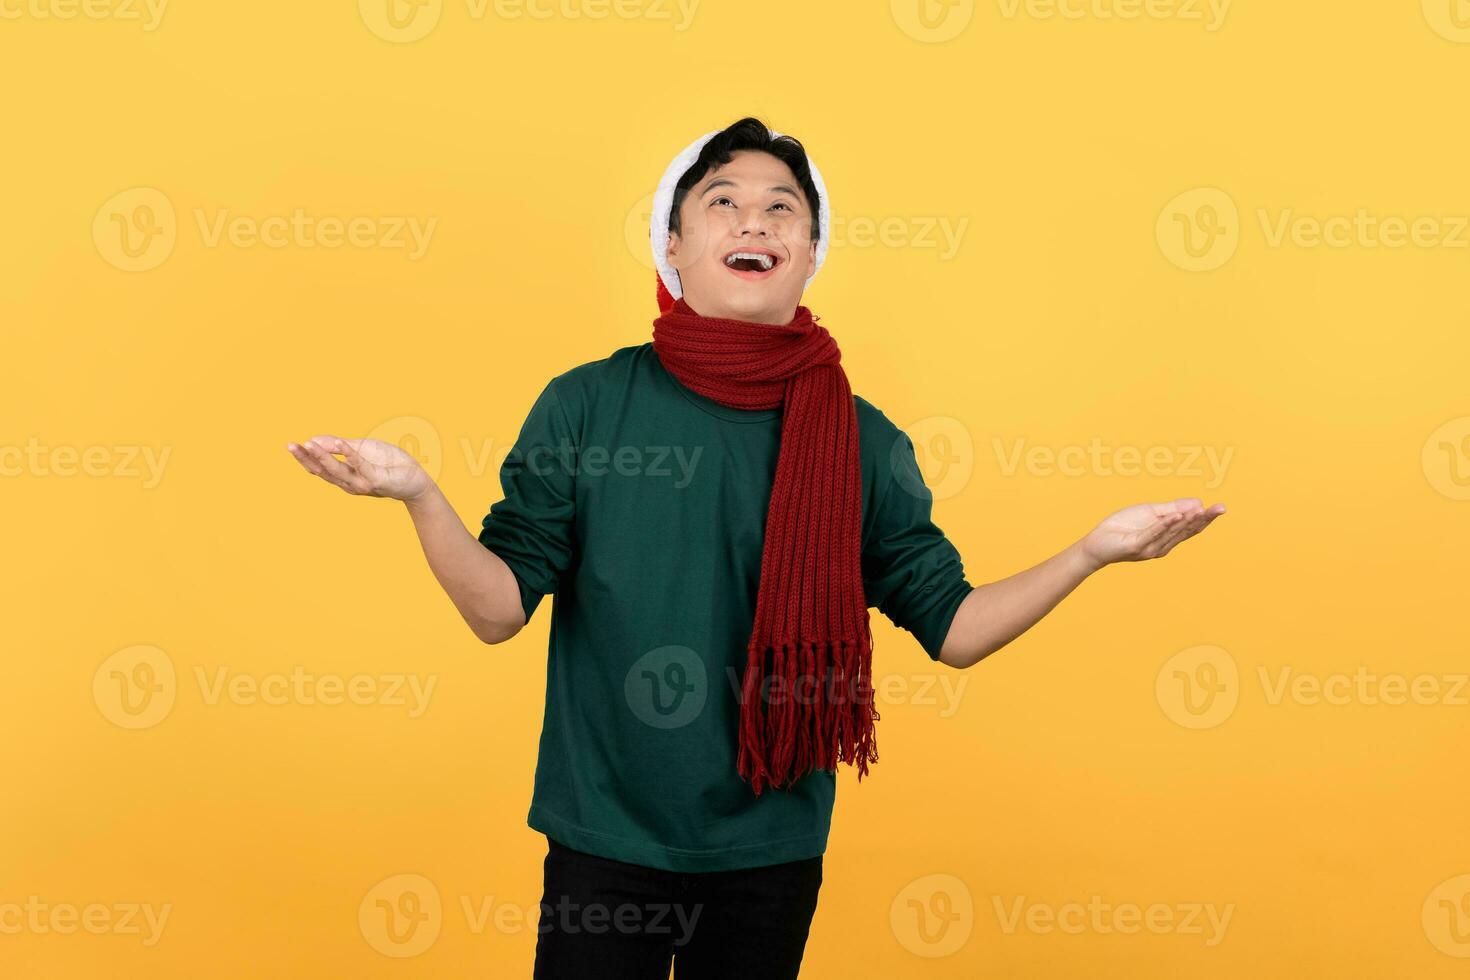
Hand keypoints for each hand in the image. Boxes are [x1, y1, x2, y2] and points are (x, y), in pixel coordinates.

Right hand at [286, 435, 431, 501]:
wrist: (415, 479)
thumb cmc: (389, 463)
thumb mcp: (361, 449)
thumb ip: (339, 445)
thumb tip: (314, 440)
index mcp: (344, 476)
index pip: (319, 467)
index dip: (305, 458)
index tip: (291, 445)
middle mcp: (350, 483)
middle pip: (322, 471)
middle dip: (305, 458)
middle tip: (290, 446)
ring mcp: (362, 484)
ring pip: (337, 471)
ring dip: (322, 457)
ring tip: (307, 444)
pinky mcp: (377, 480)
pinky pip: (361, 466)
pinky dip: (350, 455)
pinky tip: (340, 445)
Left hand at [1081, 497, 1225, 567]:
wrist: (1098, 541)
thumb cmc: (1123, 527)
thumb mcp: (1150, 512)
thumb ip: (1172, 508)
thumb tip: (1198, 502)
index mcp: (1167, 537)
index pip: (1191, 527)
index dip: (1207, 518)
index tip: (1221, 507)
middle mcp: (1163, 545)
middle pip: (1187, 531)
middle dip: (1204, 519)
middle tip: (1220, 508)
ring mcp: (1150, 548)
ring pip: (1172, 532)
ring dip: (1187, 520)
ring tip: (1200, 509)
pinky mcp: (1136, 546)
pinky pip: (1152, 534)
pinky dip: (1164, 525)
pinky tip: (1176, 516)